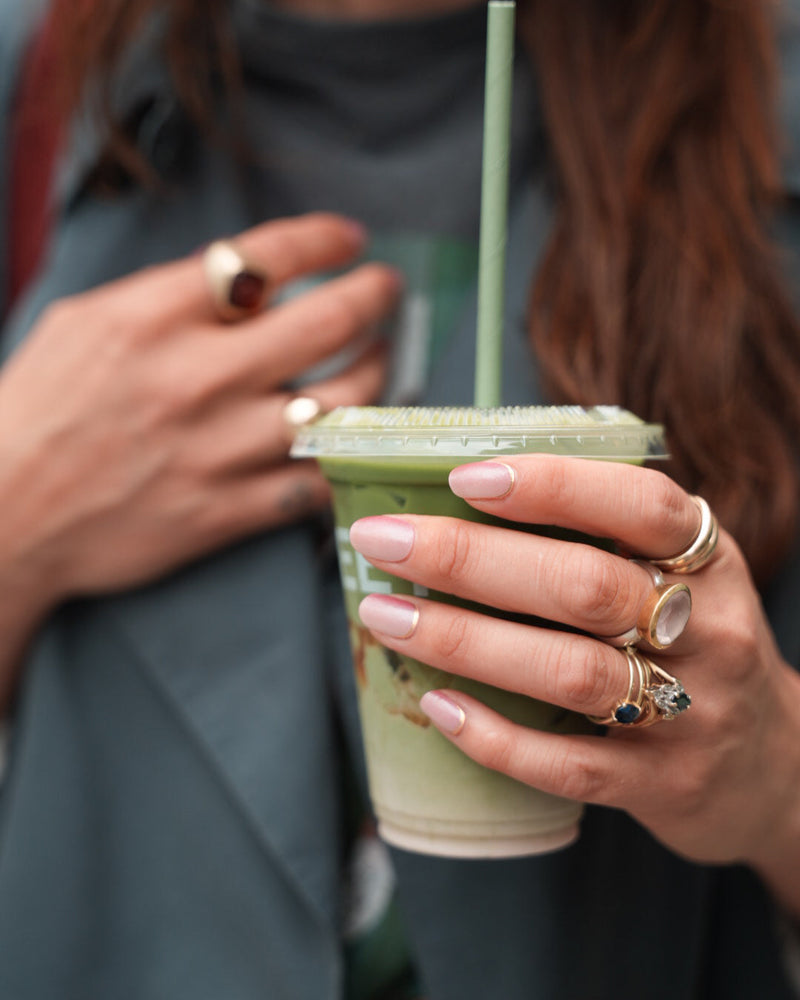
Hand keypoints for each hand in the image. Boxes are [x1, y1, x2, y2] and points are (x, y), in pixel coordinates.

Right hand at [0, 212, 398, 609]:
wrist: (5, 513)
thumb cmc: (40, 410)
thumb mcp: (87, 322)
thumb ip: (169, 295)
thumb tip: (250, 278)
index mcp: (152, 317)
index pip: (268, 255)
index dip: (327, 239)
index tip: (351, 239)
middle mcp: (194, 378)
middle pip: (328, 323)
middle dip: (375, 296)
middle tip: (388, 291)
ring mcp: (217, 450)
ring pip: (342, 406)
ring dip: (379, 375)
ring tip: (381, 361)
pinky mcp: (227, 512)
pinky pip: (317, 482)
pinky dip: (344, 456)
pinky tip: (353, 438)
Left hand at [350, 455, 799, 910]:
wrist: (771, 765)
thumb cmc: (695, 646)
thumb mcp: (681, 577)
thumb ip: (605, 539)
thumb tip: (467, 496)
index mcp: (707, 560)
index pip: (640, 506)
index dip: (553, 485)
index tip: (464, 477)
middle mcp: (706, 630)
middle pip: (583, 586)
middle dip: (470, 559)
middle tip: (383, 542)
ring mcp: (689, 713)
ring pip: (569, 670)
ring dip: (464, 640)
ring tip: (385, 615)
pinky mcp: (661, 783)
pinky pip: (569, 764)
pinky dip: (495, 736)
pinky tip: (437, 705)